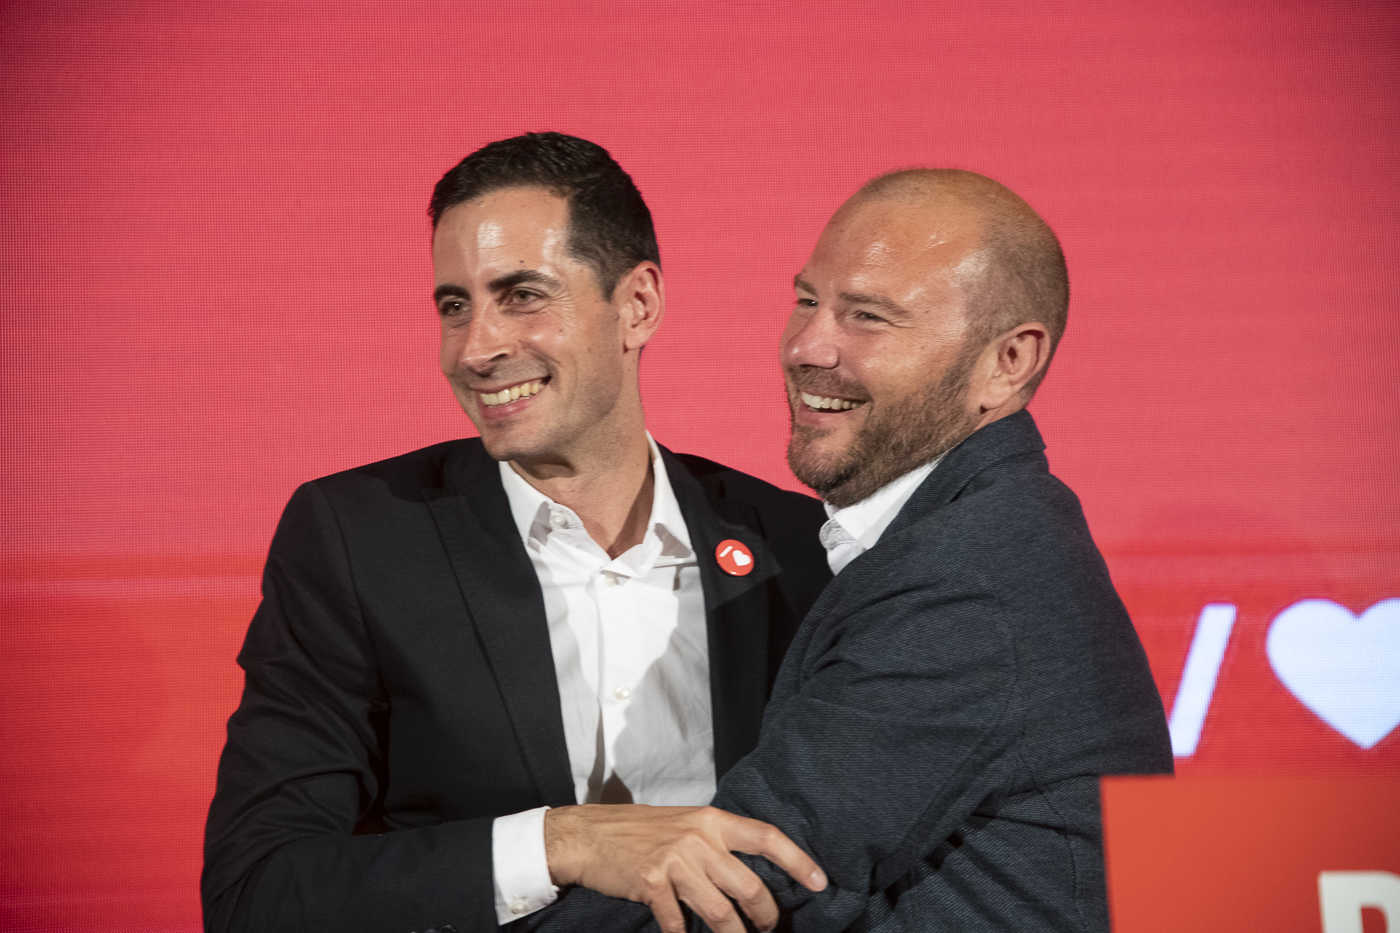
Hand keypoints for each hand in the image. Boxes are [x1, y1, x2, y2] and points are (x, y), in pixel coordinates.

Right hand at [544, 804, 826, 932]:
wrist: (588, 834)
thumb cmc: (638, 830)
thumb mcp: (684, 823)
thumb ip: (715, 842)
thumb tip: (749, 872)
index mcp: (712, 820)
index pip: (766, 837)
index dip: (797, 860)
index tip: (820, 881)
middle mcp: (698, 838)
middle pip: (749, 886)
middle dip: (766, 916)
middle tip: (770, 929)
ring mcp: (675, 862)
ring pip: (721, 913)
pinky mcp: (652, 883)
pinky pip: (679, 924)